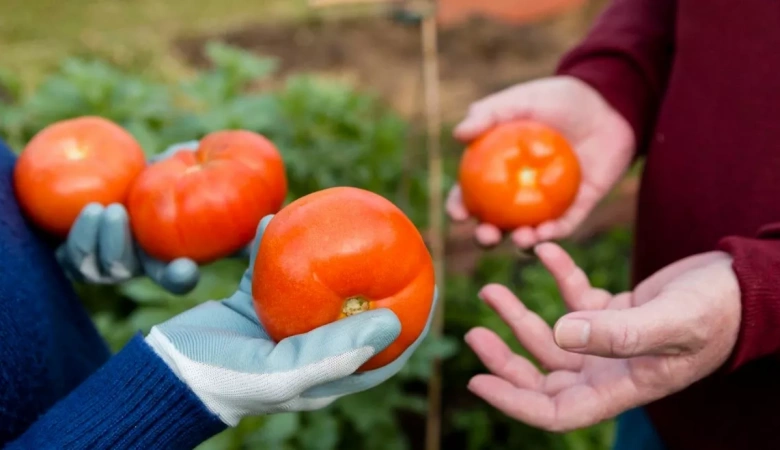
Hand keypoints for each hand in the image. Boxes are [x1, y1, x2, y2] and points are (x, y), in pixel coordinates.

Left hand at [55, 140, 250, 293]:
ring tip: (99, 208)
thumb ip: (210, 173)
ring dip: (95, 242)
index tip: (185, 267)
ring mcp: (107, 263)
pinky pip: (73, 260)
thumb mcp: (189, 167)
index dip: (181, 277)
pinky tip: (88, 211)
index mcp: (169, 255)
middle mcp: (139, 265)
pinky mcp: (78, 256)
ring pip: (99, 269)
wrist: (111, 175)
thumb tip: (254, 192)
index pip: (178, 277)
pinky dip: (78, 237)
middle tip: (118, 212)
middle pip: (126, 272)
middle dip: (120, 249)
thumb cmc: (164, 169)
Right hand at [145, 215, 437, 425]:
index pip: (385, 350)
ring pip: (315, 283)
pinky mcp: (251, 304)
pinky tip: (277, 218)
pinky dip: (274, 245)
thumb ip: (335, 352)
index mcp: (327, 373)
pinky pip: (271, 268)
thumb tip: (395, 321)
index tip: (434, 286)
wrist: (164, 371)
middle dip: (377, 278)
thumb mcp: (283, 373)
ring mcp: (281, 324)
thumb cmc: (226, 380)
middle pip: (355, 310)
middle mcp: (310, 348)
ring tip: (342, 218)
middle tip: (395, 240)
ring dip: (326, 254)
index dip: (414, 321)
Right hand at [447, 76, 634, 248]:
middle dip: (485, 236)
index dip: (459, 206)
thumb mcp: (523, 100)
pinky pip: (562, 227)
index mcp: (497, 169)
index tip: (459, 214)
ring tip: (522, 237)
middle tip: (486, 236)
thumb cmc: (560, 99)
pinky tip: (547, 233)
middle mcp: (517, 192)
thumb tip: (458, 134)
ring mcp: (546, 203)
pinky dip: (554, 234)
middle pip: (494, 222)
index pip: (470, 193)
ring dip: (520, 242)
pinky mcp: (576, 208)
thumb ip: (490, 113)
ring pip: (527, 232)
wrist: (609, 105)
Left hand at [465, 243, 740, 431]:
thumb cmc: (719, 311)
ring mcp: (612, 341)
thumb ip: (618, 332)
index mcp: (622, 386)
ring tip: (492, 289)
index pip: (556, 411)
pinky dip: (558, 277)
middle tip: (474, 332)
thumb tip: (560, 333)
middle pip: (544, 377)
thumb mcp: (671, 321)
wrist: (748, 286)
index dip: (514, 402)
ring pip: (553, 337)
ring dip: (521, 316)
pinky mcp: (617, 311)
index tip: (476, 381)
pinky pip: (576, 299)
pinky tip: (544, 252)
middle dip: (506, 359)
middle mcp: (611, 369)